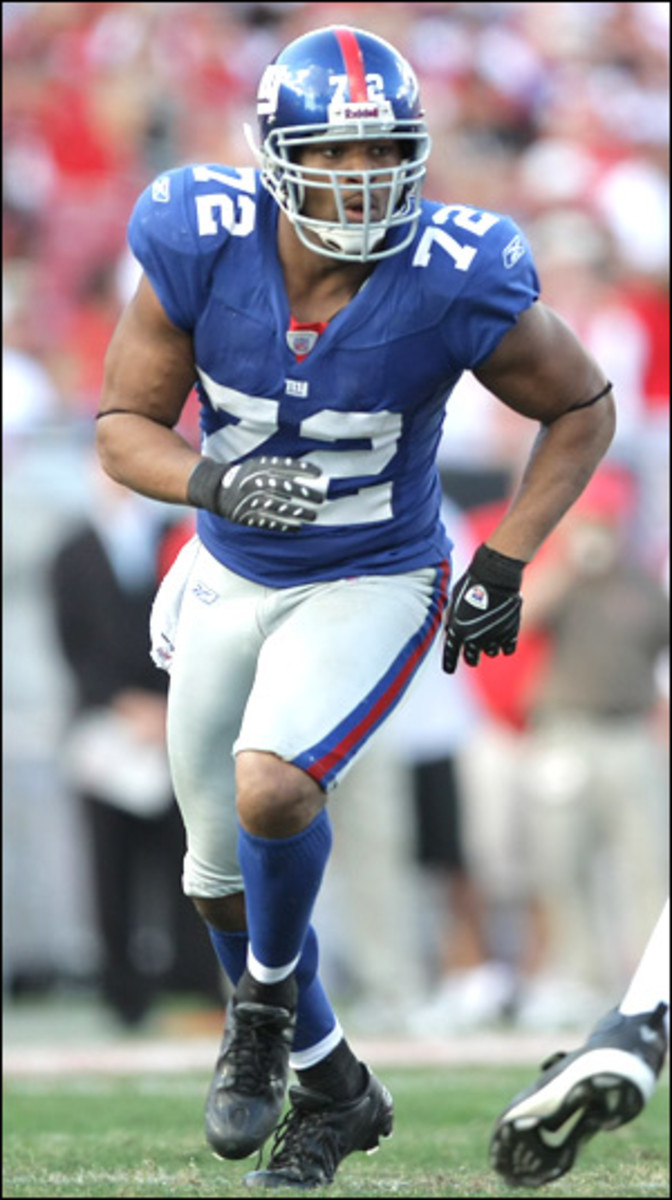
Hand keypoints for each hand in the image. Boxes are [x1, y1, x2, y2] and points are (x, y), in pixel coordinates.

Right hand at [187, 455, 326, 531]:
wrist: (216, 489)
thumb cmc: (244, 476)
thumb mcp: (258, 465)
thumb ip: (277, 468)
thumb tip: (305, 472)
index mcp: (258, 467)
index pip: (285, 466)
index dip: (302, 468)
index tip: (319, 473)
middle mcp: (256, 482)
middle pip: (286, 488)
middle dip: (305, 494)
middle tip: (320, 499)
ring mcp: (252, 500)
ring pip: (280, 507)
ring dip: (299, 513)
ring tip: (313, 516)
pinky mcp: (248, 515)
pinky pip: (270, 521)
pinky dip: (285, 525)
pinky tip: (297, 527)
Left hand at [442, 544, 524, 673]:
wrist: (495, 576)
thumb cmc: (471, 584)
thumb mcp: (454, 601)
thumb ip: (451, 619)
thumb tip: (449, 630)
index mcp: (457, 631)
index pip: (450, 656)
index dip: (448, 664)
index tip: (449, 670)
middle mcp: (475, 638)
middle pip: (472, 659)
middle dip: (471, 658)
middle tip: (472, 655)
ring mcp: (494, 637)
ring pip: (490, 653)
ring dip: (489, 648)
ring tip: (489, 635)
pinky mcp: (510, 633)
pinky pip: (508, 649)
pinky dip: (505, 645)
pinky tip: (503, 637)